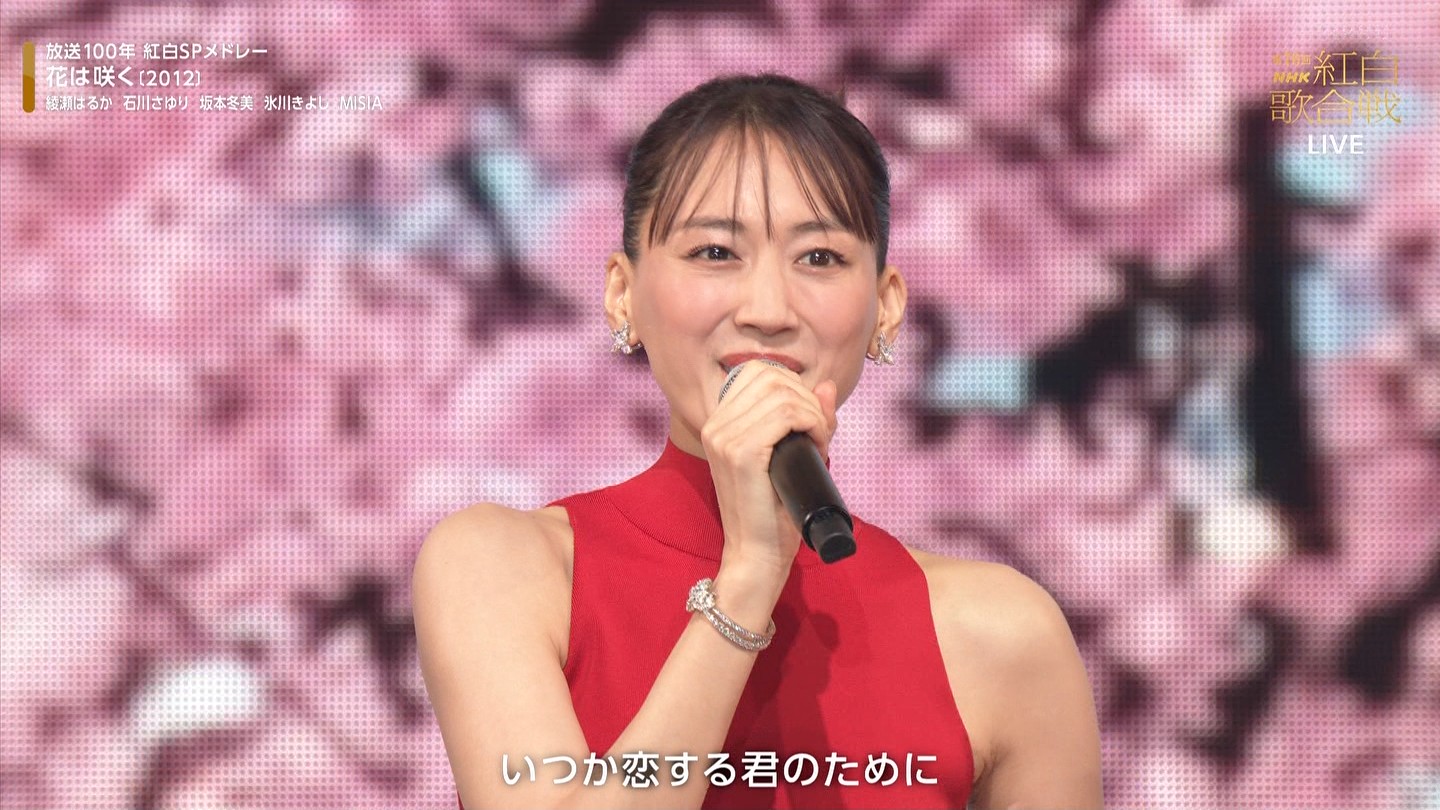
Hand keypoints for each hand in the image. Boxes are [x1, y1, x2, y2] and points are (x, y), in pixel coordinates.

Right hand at [701, 361, 838, 581]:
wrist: (757, 554)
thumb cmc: (773, 511)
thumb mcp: (790, 454)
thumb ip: (806, 418)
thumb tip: (827, 385)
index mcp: (718, 423)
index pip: (757, 371)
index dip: (792, 385)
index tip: (808, 417)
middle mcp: (715, 425)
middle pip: (771, 377)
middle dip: (806, 397)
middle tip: (819, 431)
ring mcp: (724, 438)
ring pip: (782, 394)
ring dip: (812, 412)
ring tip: (819, 441)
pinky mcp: (741, 453)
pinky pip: (786, 415)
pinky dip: (812, 423)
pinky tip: (816, 445)